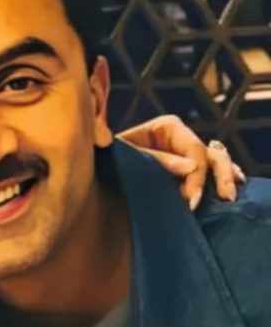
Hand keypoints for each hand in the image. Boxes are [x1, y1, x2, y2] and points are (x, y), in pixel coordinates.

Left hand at [117, 115, 244, 208]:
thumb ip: (157, 159)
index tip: (191, 199)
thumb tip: (192, 167)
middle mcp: (180, 140)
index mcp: (166, 127)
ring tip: (229, 198)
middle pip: (210, 154)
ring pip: (217, 163)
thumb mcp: (125, 156)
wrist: (96, 184)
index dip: (197, 173)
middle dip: (221, 174)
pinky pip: (212, 176)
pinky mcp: (186, 175)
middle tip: (225, 198)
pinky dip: (220, 183)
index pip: (193, 147)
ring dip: (226, 178)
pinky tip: (229, 196)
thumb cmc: (105, 163)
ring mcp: (185, 157)